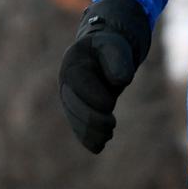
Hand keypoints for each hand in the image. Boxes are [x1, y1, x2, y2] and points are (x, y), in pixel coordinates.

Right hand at [59, 0, 151, 153]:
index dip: (95, 99)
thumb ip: (117, 60)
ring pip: (75, 117)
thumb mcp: (116, 46)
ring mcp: (70, 92)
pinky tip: (98, 145)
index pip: (80, 85)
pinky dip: (86, 135)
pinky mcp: (77, 103)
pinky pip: (78, 122)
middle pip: (74, 105)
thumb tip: (120, 81)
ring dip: (89, 131)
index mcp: (74, 62)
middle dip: (91, 120)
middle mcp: (67, 79)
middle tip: (111, 129)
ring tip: (106, 139)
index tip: (110, 105)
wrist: (107, 44)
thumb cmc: (112, 43)